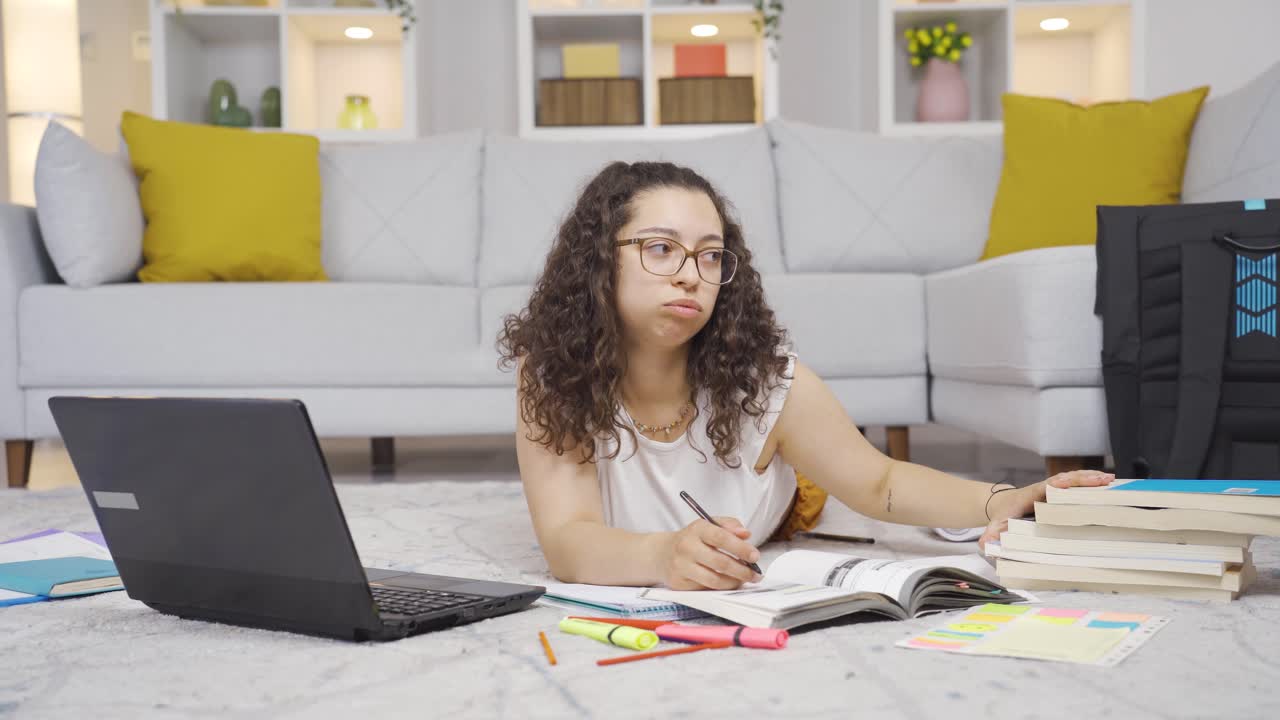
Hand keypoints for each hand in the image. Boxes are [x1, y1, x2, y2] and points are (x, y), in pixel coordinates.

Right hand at [659, 516, 762, 590]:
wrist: (662, 554)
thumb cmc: (693, 539)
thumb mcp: (709, 525)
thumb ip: (729, 525)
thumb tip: (745, 534)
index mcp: (697, 529)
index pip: (721, 537)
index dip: (740, 548)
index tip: (755, 556)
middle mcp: (687, 547)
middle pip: (720, 562)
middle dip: (742, 570)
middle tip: (755, 574)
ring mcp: (681, 566)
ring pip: (714, 580)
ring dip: (734, 582)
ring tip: (744, 580)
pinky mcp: (679, 583)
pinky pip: (706, 588)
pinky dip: (721, 587)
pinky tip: (728, 583)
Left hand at [977, 470, 1114, 551]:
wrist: (1003, 504)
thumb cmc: (1003, 516)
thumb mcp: (995, 525)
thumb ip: (990, 535)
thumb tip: (985, 545)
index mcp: (1031, 494)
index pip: (1047, 486)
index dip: (1059, 484)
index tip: (1069, 483)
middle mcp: (1045, 487)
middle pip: (1066, 479)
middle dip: (1084, 479)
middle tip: (1104, 479)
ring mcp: (1054, 487)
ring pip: (1075, 479)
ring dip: (1092, 479)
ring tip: (1112, 480)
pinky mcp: (1061, 491)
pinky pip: (1078, 485)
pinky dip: (1092, 483)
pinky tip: (1109, 485)